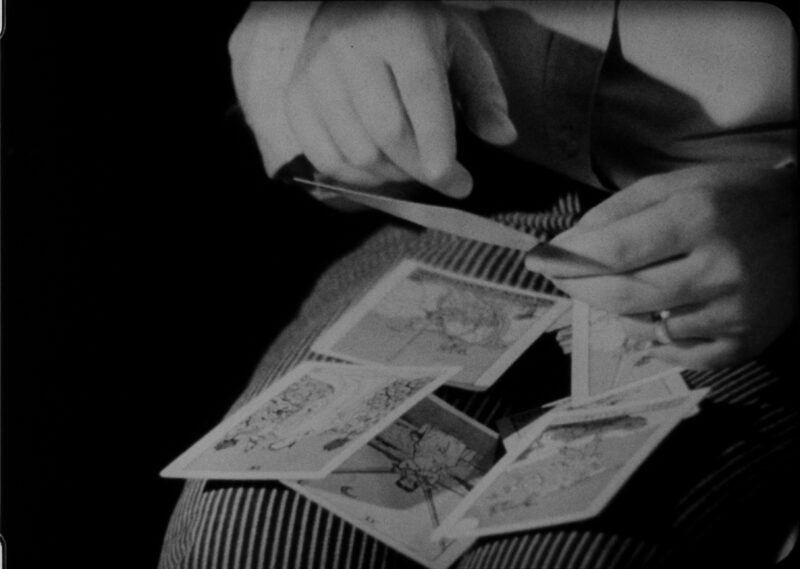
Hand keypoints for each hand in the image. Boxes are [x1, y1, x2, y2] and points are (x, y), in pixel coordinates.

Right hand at [283, 1, 515, 196]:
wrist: (353, 8)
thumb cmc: (412, 31)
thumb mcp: (458, 47)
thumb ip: (483, 92)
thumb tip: (503, 136)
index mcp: (400, 30)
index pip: (420, 98)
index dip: (439, 151)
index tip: (459, 183)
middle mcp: (351, 48)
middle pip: (387, 133)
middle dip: (420, 170)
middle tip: (440, 179)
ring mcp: (317, 73)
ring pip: (357, 152)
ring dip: (391, 176)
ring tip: (410, 168)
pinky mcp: (297, 96)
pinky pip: (324, 157)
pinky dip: (355, 178)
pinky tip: (378, 170)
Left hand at [524, 164, 797, 367]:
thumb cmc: (734, 198)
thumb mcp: (677, 184)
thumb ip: (618, 210)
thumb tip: (568, 244)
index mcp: (699, 216)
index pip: (612, 250)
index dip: (566, 259)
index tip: (538, 260)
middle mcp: (719, 267)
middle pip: (621, 295)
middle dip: (577, 288)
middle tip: (560, 278)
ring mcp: (735, 311)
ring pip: (644, 328)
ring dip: (613, 311)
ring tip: (612, 289)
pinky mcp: (744, 342)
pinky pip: (676, 354)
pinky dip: (650, 339)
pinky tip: (648, 318)